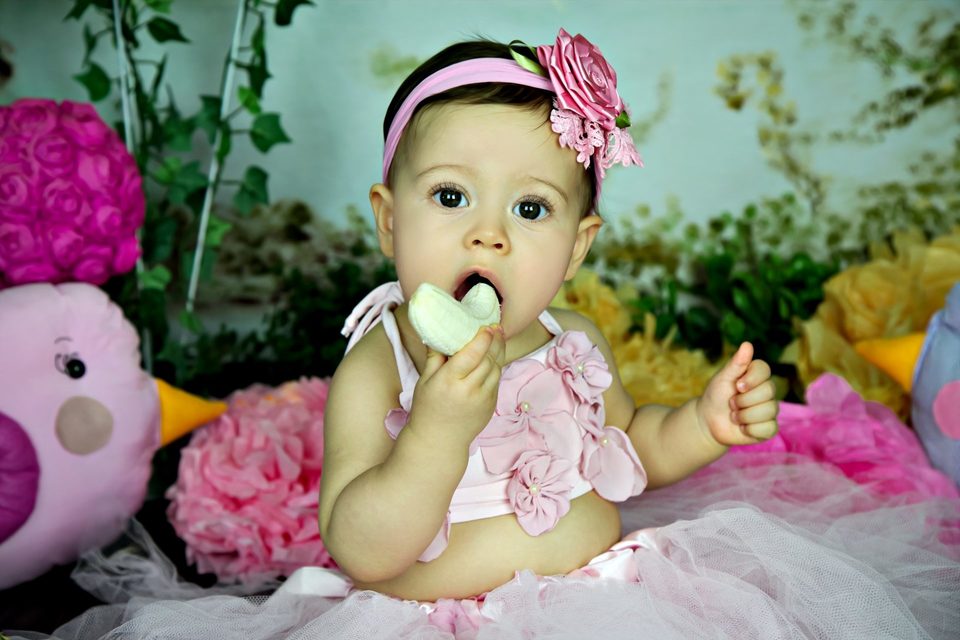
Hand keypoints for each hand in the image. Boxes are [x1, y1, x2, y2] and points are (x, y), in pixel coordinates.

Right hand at [407, 325, 505, 448]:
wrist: (439, 441)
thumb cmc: (428, 409)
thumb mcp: (424, 381)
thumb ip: (435, 357)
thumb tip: (440, 333)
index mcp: (450, 382)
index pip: (471, 355)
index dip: (482, 339)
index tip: (486, 326)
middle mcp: (469, 391)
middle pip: (488, 359)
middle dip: (495, 341)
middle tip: (495, 326)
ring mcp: (484, 399)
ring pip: (496, 368)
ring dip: (499, 351)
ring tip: (497, 337)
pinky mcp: (491, 405)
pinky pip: (497, 380)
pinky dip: (497, 366)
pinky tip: (494, 356)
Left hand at [696, 342, 778, 445]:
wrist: (708, 421)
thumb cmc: (716, 396)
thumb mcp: (722, 378)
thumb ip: (736, 364)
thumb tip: (747, 344)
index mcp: (756, 376)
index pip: (765, 370)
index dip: (752, 378)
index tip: (737, 385)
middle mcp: (767, 391)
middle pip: (769, 391)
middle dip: (743, 400)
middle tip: (731, 403)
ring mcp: (769, 409)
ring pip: (769, 411)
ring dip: (744, 416)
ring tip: (734, 416)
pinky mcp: (769, 427)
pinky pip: (769, 428)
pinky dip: (750, 429)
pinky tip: (742, 427)